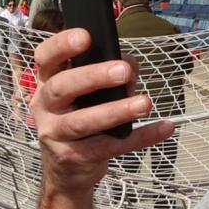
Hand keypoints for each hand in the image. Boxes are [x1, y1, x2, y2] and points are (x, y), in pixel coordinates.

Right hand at [27, 29, 174, 193]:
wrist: (64, 172)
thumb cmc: (78, 121)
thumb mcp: (86, 96)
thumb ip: (108, 77)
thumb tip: (131, 64)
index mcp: (47, 82)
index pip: (46, 58)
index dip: (62, 45)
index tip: (86, 36)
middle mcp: (45, 106)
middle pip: (62, 87)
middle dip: (93, 77)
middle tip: (123, 71)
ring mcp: (55, 133)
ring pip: (82, 121)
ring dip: (115, 111)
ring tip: (144, 103)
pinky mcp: (72, 157)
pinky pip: (107, 147)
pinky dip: (139, 137)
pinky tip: (163, 128)